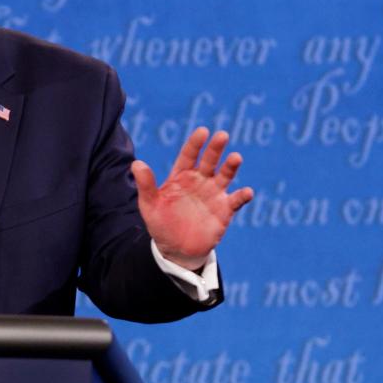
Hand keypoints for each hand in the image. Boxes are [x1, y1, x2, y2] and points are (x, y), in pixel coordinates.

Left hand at [132, 127, 253, 270]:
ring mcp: (214, 194)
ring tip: (236, 157)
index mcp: (181, 176)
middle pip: (209, 160)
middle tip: (222, 135)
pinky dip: (242, 196)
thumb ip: (146, 185)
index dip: (195, 143)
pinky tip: (247, 192)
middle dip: (215, 148)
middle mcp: (200, 180)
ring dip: (231, 166)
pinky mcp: (225, 210)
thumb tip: (136, 163)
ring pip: (225, 175)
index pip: (189, 155)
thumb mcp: (150, 206)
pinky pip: (236, 200)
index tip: (202, 132)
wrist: (177, 250)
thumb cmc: (161, 225)